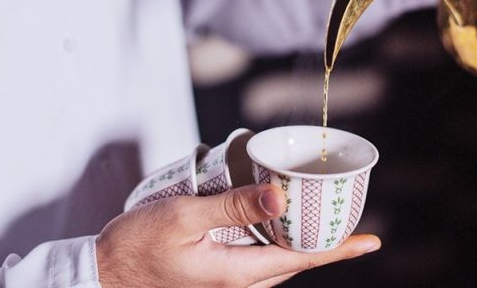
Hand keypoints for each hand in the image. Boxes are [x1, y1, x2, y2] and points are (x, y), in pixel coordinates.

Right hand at [96, 184, 380, 286]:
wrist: (105, 274)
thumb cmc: (137, 246)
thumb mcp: (184, 219)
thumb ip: (233, 207)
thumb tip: (283, 197)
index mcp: (238, 272)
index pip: (302, 259)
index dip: (339, 249)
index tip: (371, 240)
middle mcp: (239, 281)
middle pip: (295, 260)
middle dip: (325, 241)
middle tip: (348, 217)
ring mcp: (227, 279)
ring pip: (277, 258)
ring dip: (299, 238)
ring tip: (316, 212)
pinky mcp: (215, 271)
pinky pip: (256, 256)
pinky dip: (273, 237)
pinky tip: (270, 217)